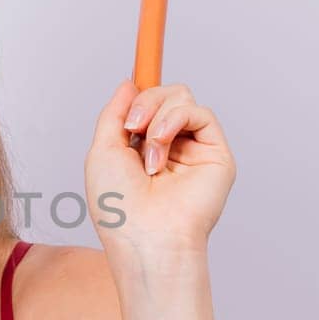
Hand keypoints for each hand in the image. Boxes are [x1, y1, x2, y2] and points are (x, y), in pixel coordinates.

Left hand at [85, 79, 236, 260]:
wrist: (145, 236)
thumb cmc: (119, 207)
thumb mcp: (102, 151)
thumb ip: (114, 114)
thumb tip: (130, 83)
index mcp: (142, 149)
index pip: (148, 106)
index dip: (141, 94)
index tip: (130, 85)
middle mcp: (171, 148)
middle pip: (166, 94)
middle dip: (144, 102)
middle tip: (131, 128)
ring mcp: (194, 150)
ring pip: (181, 97)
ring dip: (156, 118)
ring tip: (148, 153)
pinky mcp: (216, 154)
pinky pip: (200, 112)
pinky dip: (174, 120)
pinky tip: (161, 147)